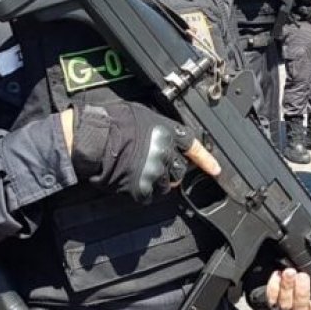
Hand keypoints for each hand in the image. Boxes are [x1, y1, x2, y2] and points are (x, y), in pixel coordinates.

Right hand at [65, 102, 220, 201]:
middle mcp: (166, 153)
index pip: (193, 147)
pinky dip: (143, 192)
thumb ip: (158, 128)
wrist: (94, 139)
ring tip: (141, 173)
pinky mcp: (142, 188)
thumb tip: (160, 133)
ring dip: (158, 182)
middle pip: (179, 170)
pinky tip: (132, 182)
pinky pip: (149, 196)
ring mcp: (155, 172)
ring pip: (166, 185)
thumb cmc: (113, 121)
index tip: (216, 170)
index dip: (206, 160)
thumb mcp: (142, 113)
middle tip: (155, 165)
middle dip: (171, 169)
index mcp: (168, 133)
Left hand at [265, 267, 310, 309]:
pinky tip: (278, 274)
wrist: (282, 268)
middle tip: (303, 276)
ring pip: (285, 304)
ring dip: (288, 288)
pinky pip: (271, 298)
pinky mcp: (271, 299)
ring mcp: (285, 306)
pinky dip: (273, 287)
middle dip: (302, 293)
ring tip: (290, 272)